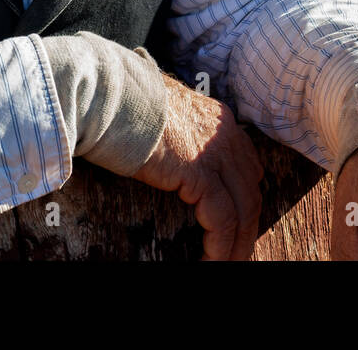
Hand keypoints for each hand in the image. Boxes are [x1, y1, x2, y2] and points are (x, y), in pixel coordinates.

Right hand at [131, 72, 263, 260]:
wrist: (108, 93)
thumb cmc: (121, 103)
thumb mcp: (163, 116)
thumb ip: (177, 134)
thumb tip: (168, 156)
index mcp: (218, 120)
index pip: (246, 165)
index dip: (245, 198)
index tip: (239, 223)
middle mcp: (224, 134)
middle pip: (250, 190)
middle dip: (247, 227)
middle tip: (237, 253)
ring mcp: (215, 152)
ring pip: (243, 209)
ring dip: (236, 244)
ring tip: (225, 264)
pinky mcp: (199, 173)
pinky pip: (222, 219)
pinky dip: (220, 246)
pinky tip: (211, 260)